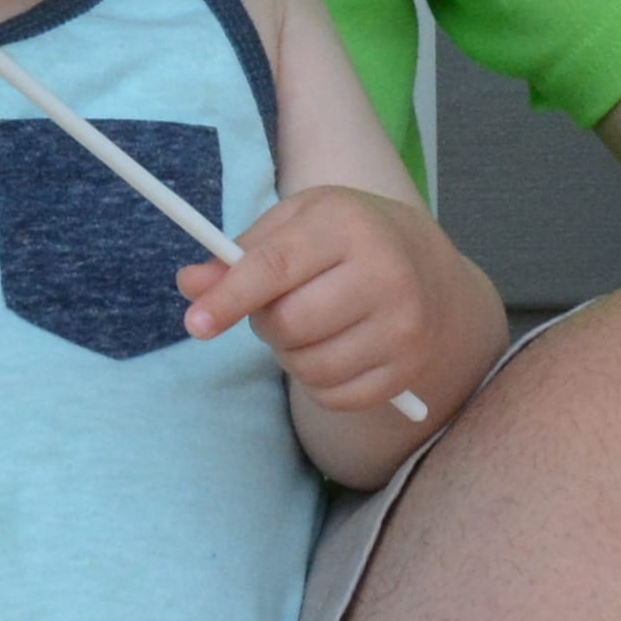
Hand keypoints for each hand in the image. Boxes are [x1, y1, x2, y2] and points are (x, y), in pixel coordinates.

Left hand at [176, 187, 493, 443]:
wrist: (429, 268)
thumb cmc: (346, 238)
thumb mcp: (295, 223)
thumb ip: (240, 254)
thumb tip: (190, 285)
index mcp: (348, 225)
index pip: (276, 266)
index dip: (231, 297)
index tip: (195, 323)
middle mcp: (385, 274)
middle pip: (289, 323)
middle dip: (265, 322)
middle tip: (277, 305)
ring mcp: (403, 327)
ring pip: (308, 366)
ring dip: (289, 354)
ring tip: (308, 325)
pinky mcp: (408, 370)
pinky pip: (333, 397)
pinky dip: (316, 380)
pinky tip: (332, 348)